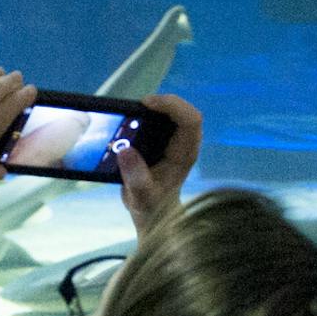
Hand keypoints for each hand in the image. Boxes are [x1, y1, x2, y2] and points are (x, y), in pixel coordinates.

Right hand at [114, 92, 201, 237]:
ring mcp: (180, 143)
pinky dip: (155, 113)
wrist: (156, 213)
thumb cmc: (151, 206)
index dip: (171, 105)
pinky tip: (138, 117)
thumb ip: (135, 177)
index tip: (146, 103)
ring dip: (160, 106)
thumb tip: (126, 151)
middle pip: (187, 111)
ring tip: (137, 109)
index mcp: (184, 155)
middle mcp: (186, 146)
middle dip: (165, 102)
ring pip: (180, 113)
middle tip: (139, 104)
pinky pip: (170, 119)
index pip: (190, 120)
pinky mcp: (171, 142)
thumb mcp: (140, 196)